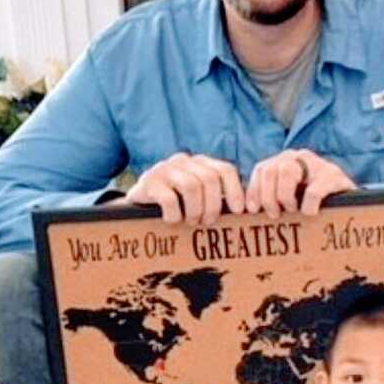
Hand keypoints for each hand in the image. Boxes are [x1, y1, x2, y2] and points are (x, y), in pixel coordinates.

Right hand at [126, 153, 244, 224]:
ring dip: (195, 210)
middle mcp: (183, 161)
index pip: (225, 169)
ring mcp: (164, 169)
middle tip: (207, 222)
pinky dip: (174, 214)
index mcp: (199, 162)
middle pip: (210, 179)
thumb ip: (217, 195)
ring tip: (191, 222)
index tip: (239, 211)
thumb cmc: (175, 203)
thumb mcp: (197, 195)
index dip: (236, 190)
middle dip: (213, 205)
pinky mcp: (148, 182)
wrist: (137, 202)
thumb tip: (246, 209)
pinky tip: (172, 220)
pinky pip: (169, 199)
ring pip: (191, 187)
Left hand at [245, 149, 355, 217]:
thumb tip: (248, 210)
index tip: (251, 211)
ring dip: (285, 197)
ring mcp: (318, 164)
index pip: (262, 169)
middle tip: (276, 214)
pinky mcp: (334, 176)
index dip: (254, 191)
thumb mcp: (292, 198)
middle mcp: (300, 157)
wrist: (355, 205)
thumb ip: (273, 197)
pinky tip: (311, 212)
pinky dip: (308, 205)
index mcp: (286, 161)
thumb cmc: (317, 206)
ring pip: (287, 171)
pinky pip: (312, 190)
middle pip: (270, 169)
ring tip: (293, 211)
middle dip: (268, 196)